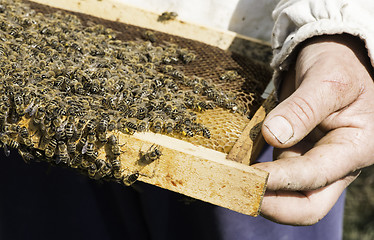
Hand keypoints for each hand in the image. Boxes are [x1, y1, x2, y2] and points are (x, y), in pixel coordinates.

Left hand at [254, 34, 373, 224]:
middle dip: (272, 204)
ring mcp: (313, 159)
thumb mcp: (327, 80)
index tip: (249, 175)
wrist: (335, 57)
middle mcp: (335, 163)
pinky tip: (235, 165)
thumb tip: (272, 136)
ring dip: (258, 191)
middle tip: (237, 190)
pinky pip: (275, 171)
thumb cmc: (340, 64)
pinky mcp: (296, 153)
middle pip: (307, 205)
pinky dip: (255, 173)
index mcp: (354, 148)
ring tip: (228, 179)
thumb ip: (303, 109)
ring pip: (287, 192)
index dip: (281, 180)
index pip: (315, 176)